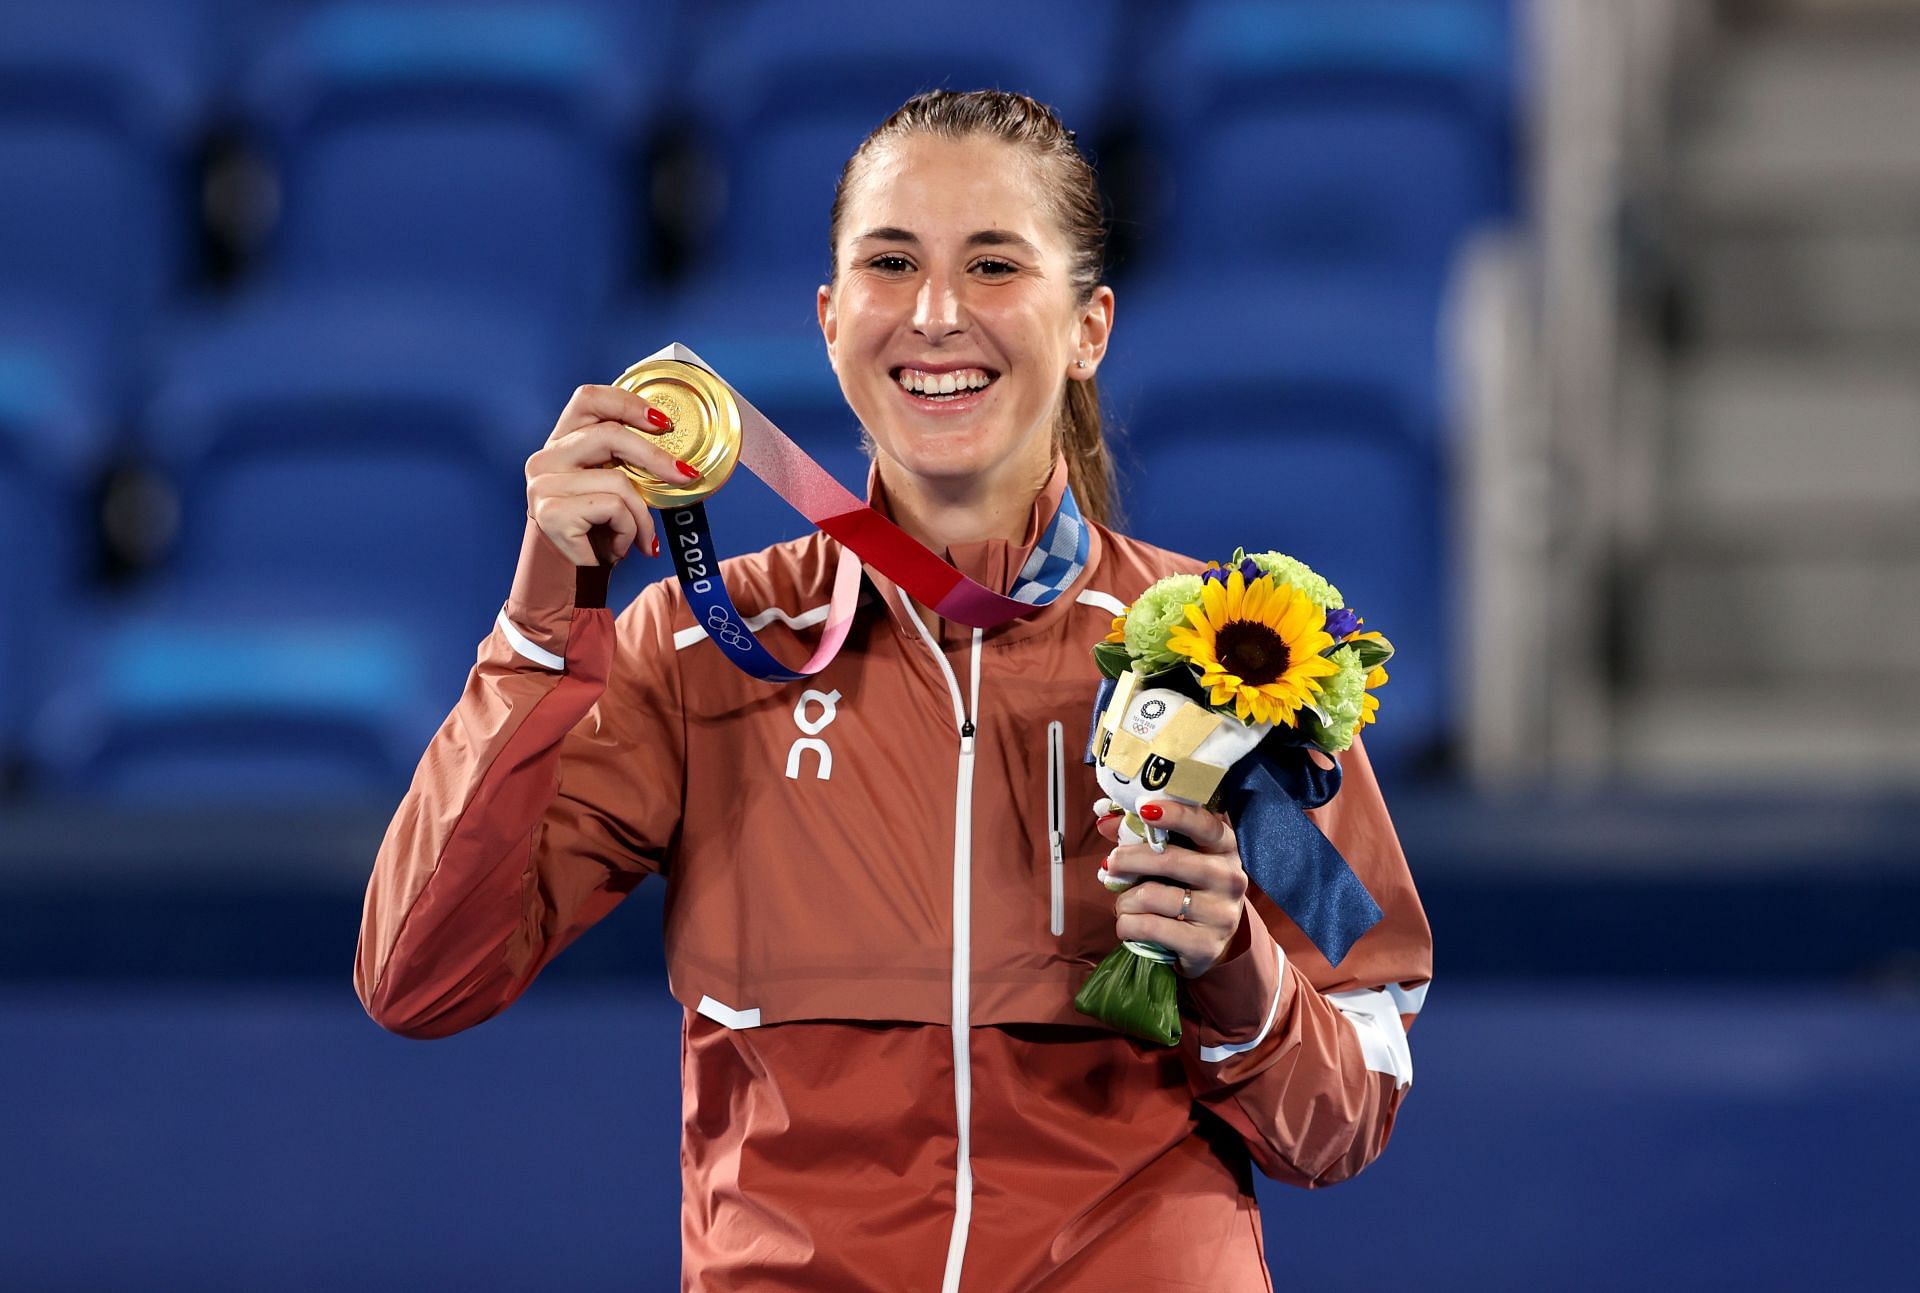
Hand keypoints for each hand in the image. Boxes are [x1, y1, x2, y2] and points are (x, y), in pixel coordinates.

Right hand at [524, 384, 696, 565]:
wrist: (569, 578)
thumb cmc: (595, 531)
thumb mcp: (609, 489)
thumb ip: (626, 464)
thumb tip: (680, 461)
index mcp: (561, 442)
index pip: (588, 399)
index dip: (628, 402)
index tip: (664, 423)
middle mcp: (545, 458)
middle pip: (610, 435)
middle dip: (656, 458)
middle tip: (686, 476)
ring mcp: (543, 485)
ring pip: (619, 481)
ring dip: (642, 517)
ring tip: (640, 538)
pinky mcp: (551, 513)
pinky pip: (613, 510)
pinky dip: (629, 532)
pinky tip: (619, 548)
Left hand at [1096, 799, 1246, 978]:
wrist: (1207, 942)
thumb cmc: (1184, 888)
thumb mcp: (1172, 859)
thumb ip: (1143, 836)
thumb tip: (1106, 823)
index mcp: (1224, 847)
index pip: (1204, 825)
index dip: (1176, 814)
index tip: (1144, 808)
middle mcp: (1230, 878)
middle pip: (1170, 860)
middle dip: (1130, 859)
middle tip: (1111, 864)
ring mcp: (1221, 914)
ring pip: (1152, 896)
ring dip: (1125, 900)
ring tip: (1124, 903)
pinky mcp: (1205, 945)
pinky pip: (1149, 927)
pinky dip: (1127, 925)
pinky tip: (1128, 925)